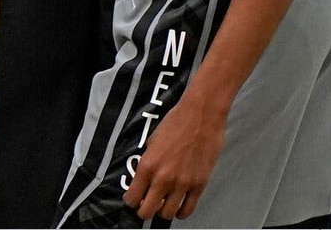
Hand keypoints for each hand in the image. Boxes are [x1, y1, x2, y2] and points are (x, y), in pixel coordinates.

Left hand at [124, 95, 224, 221]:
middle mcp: (163, 178)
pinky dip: (181, 212)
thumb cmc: (174, 124)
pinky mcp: (199, 185)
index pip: (133, 196)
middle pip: (148, 210)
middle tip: (144, 208)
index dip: (130, 201)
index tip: (131, 201)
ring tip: (162, 206)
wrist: (200, 117)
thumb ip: (147, 162)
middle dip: (143, 212)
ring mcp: (182, 184)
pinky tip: (177, 208)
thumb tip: (143, 178)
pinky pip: (188, 209)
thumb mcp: (151, 141)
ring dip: (162, 212)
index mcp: (147, 165)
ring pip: (168, 213)